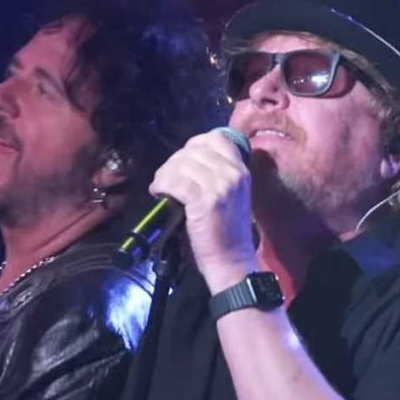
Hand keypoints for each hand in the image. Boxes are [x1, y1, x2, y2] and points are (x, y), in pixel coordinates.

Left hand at [150, 130, 257, 292]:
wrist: (231, 261)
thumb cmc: (227, 233)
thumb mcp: (230, 195)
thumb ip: (216, 174)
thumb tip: (187, 161)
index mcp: (241, 170)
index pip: (216, 138)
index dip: (193, 145)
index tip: (181, 161)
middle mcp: (233, 173)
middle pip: (194, 150)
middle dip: (174, 162)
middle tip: (165, 178)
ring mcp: (220, 186)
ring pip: (182, 164)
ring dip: (164, 174)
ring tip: (160, 187)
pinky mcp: (205, 201)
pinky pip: (175, 182)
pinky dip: (161, 185)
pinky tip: (158, 193)